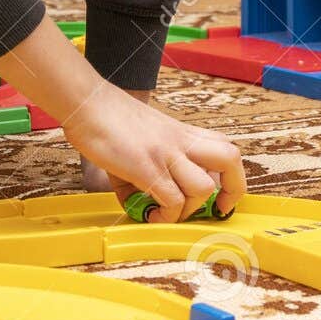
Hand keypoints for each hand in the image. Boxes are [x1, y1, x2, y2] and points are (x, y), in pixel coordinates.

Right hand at [62, 85, 244, 222]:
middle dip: (232, 191)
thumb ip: (149, 174)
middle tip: (214, 210)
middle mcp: (180, 141)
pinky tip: (148, 215)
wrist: (86, 103)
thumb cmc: (109, 119)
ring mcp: (165, 153)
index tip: (222, 200)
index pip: (226, 149)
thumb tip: (143, 208)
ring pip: (204, 186)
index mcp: (182, 133)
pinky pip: (171, 200)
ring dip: (189, 209)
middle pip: (230, 160)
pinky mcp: (146, 166)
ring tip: (167, 213)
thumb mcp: (142, 143)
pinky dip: (165, 217)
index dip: (233, 179)